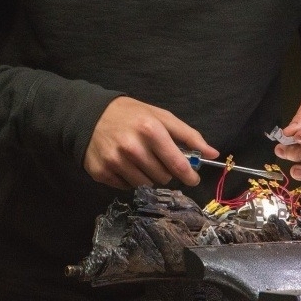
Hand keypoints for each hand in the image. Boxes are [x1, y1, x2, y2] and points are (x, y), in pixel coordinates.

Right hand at [84, 96, 217, 190]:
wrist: (88, 115)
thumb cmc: (129, 114)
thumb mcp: (159, 116)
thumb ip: (187, 134)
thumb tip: (212, 153)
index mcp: (149, 130)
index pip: (178, 165)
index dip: (189, 175)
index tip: (192, 177)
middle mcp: (132, 148)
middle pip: (163, 178)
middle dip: (164, 171)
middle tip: (156, 158)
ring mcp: (115, 162)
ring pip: (146, 185)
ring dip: (147, 176)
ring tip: (138, 160)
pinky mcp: (101, 172)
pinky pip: (126, 187)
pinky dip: (128, 179)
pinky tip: (123, 164)